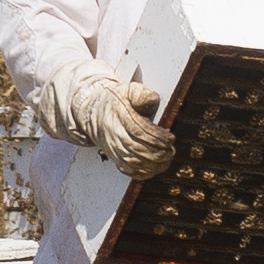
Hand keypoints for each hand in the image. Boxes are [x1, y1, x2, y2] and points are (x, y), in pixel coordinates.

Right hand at [35, 61, 171, 174]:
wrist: (93, 111)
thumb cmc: (115, 101)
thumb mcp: (129, 90)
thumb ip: (142, 94)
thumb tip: (153, 100)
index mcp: (120, 117)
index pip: (140, 131)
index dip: (158, 138)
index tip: (170, 138)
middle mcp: (116, 134)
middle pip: (138, 149)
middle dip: (159, 153)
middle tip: (170, 150)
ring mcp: (114, 147)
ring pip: (134, 162)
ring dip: (154, 164)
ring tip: (166, 159)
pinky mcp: (114, 156)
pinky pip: (128, 170)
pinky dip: (143, 173)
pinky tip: (154, 168)